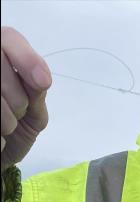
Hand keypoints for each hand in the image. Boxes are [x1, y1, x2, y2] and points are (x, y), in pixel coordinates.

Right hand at [1, 27, 50, 172]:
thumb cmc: (16, 131)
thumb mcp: (34, 113)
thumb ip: (36, 92)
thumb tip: (40, 79)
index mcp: (0, 53)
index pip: (9, 38)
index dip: (26, 58)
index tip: (42, 82)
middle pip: (0, 63)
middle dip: (17, 98)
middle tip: (16, 114)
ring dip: (6, 120)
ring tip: (3, 127)